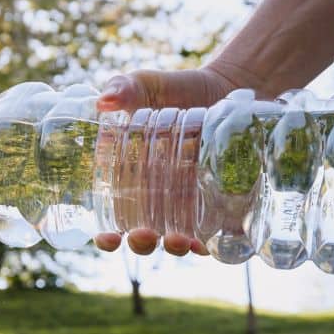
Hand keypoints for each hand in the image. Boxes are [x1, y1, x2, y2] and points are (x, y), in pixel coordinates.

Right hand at [93, 66, 239, 256]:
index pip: (111, 219)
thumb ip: (123, 88)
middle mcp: (158, 200)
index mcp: (129, 180)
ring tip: (179, 241)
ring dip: (176, 247)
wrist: (229, 87)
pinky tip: (209, 242)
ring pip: (179, 241)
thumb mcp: (147, 86)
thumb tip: (104, 101)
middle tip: (144, 235)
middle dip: (142, 244)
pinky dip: (212, 243)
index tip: (108, 238)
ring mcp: (190, 205)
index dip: (106, 236)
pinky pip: (216, 233)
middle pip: (144, 237)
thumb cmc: (178, 90)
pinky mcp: (222, 203)